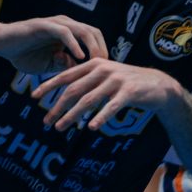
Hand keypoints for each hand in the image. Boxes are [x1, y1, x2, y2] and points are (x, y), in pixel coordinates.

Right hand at [0, 15, 107, 74]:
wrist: (1, 44)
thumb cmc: (24, 54)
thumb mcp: (48, 65)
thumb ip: (63, 65)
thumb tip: (78, 68)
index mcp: (68, 33)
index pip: (93, 37)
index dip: (102, 51)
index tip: (106, 71)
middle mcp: (65, 25)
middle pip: (93, 32)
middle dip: (102, 49)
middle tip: (106, 68)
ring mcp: (55, 24)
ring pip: (82, 30)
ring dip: (92, 46)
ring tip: (97, 62)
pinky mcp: (44, 26)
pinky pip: (64, 32)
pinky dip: (74, 44)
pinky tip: (79, 57)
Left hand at [32, 57, 172, 129]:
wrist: (158, 85)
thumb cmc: (127, 84)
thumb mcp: (105, 77)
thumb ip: (87, 82)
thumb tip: (65, 95)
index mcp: (94, 64)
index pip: (66, 75)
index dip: (49, 86)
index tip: (34, 96)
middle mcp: (103, 69)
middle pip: (74, 90)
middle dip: (58, 106)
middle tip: (46, 121)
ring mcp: (116, 80)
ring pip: (89, 100)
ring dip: (73, 115)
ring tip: (61, 127)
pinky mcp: (129, 91)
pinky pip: (111, 106)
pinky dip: (100, 117)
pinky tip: (90, 127)